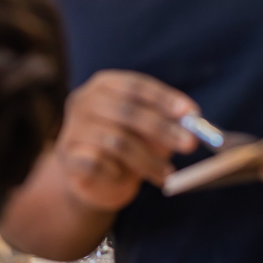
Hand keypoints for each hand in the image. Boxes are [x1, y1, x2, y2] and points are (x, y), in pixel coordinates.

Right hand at [56, 71, 198, 211]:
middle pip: (127, 112)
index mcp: (104, 85)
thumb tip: (195, 126)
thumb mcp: (145, 128)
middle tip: (190, 144)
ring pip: (117, 142)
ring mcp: (72, 128)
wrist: (87, 175)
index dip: (165, 98)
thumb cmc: (123, 142)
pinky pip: (99, 164)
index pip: (136, 85)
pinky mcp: (67, 156)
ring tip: (167, 173)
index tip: (191, 113)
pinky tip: (125, 177)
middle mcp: (84, 101)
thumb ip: (165, 122)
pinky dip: (118, 172)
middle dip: (163, 129)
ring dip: (148, 160)